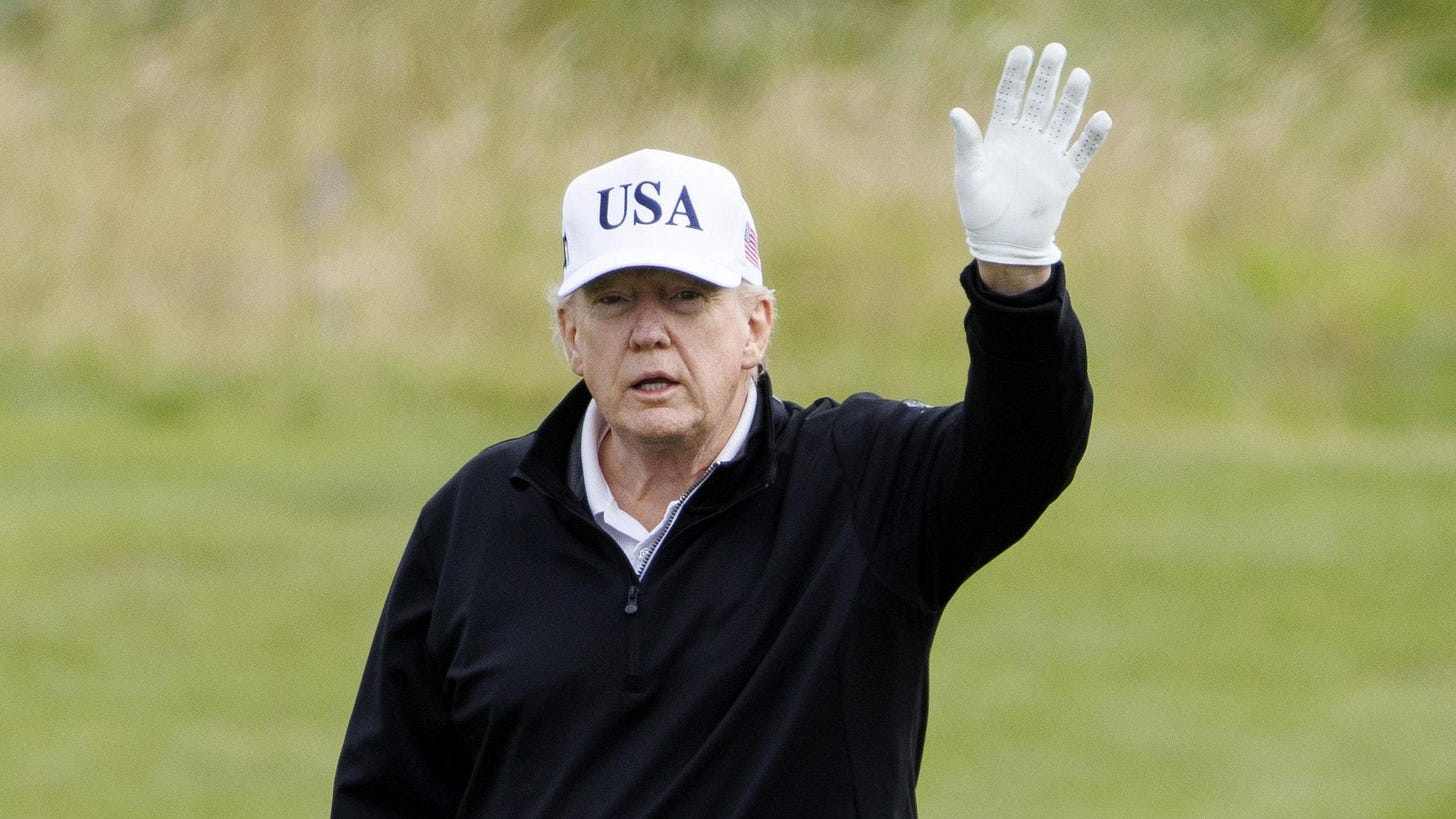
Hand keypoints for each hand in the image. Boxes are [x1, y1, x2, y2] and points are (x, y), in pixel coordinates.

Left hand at [950, 42, 1111, 265]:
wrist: (1003, 243)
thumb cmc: (979, 210)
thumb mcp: (968, 176)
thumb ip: (967, 144)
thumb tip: (956, 111)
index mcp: (1002, 136)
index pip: (1010, 96)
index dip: (1016, 74)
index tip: (1023, 51)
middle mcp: (1027, 140)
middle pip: (1040, 100)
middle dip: (1048, 76)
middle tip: (1056, 50)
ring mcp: (1048, 155)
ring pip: (1063, 119)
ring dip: (1072, 98)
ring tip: (1080, 75)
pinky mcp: (1065, 175)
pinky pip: (1082, 151)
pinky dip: (1092, 137)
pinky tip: (1101, 117)